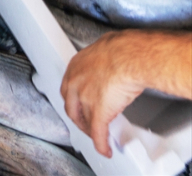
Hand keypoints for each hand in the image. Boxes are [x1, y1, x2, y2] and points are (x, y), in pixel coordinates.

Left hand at [61, 30, 191, 157]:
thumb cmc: (123, 50)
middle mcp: (75, 82)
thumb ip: (103, 59)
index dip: (73, 100)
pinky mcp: (98, 112)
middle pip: (71, 106)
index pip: (68, 88)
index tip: (78, 104)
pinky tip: (104, 148)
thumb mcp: (106, 49)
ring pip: (84, 120)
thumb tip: (112, 58)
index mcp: (76, 66)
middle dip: (78, 117)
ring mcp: (85, 98)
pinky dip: (100, 143)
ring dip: (90, 131)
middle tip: (85, 123)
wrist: (130, 57)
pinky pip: (98, 132)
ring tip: (96, 136)